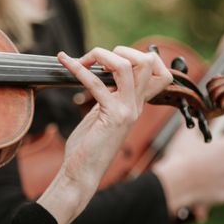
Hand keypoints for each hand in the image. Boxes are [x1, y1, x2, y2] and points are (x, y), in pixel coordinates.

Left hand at [37, 46, 171, 223]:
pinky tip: (64, 62)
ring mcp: (127, 111)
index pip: (159, 72)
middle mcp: (136, 105)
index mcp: (137, 104)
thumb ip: (109, 95)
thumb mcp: (103, 114)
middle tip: (95, 58)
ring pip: (126, 66)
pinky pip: (96, 83)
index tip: (114, 58)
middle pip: (148, 62)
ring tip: (82, 58)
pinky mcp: (111, 116)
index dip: (141, 56)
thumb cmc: (88, 146)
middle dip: (121, 49)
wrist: (82, 173)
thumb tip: (101, 73)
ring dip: (102, 55)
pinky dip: (77, 68)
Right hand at [152, 129, 223, 220]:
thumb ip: (198, 124)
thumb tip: (198, 117)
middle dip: (222, 157)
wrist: (175, 182)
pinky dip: (213, 187)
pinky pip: (221, 189)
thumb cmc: (183, 156)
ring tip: (200, 170)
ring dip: (218, 172)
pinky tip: (200, 183)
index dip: (223, 140)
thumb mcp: (188, 133)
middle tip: (205, 156)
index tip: (213, 142)